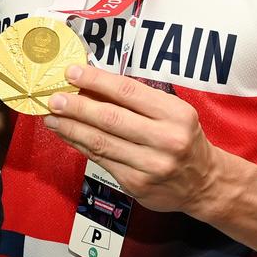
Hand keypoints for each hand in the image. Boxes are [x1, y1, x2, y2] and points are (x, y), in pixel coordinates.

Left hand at [44, 65, 225, 215]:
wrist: (205, 183)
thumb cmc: (182, 138)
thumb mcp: (172, 113)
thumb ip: (136, 101)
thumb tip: (90, 84)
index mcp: (176, 114)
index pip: (128, 92)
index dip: (96, 80)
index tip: (72, 72)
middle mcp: (166, 139)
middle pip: (110, 118)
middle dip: (76, 106)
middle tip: (54, 99)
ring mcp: (151, 165)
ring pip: (100, 142)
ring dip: (70, 128)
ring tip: (51, 117)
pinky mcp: (137, 184)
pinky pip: (100, 160)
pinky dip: (79, 145)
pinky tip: (66, 135)